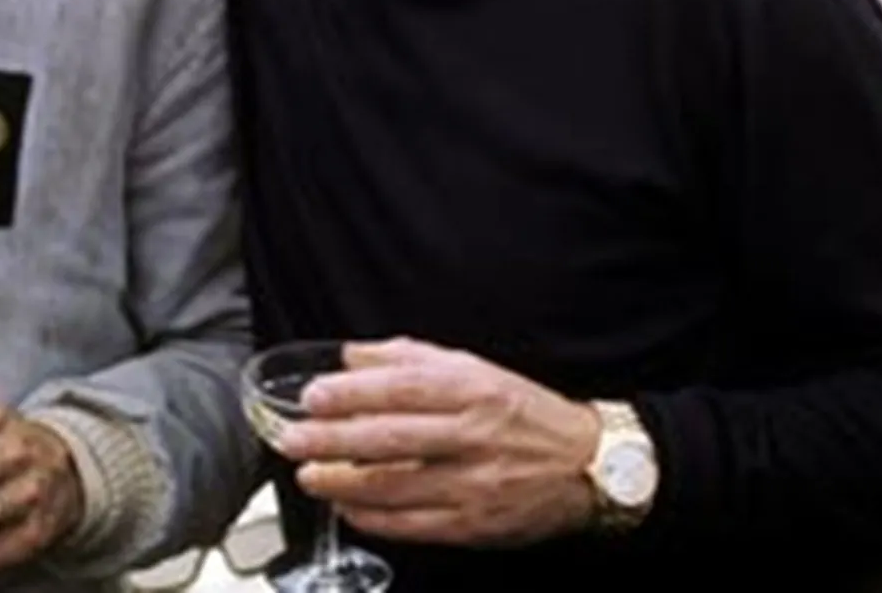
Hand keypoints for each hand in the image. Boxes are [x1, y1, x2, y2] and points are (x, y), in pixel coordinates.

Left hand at [278, 338, 601, 548]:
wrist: (588, 465)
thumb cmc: (525, 414)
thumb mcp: (474, 370)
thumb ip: (410, 359)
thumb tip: (352, 356)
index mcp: (473, 390)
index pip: (401, 389)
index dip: (351, 393)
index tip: (314, 396)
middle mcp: (474, 436)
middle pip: (390, 437)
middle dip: (332, 440)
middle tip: (294, 440)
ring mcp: (475, 484)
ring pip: (396, 486)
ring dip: (343, 482)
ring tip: (309, 476)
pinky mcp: (476, 524)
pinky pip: (414, 524)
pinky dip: (374, 518)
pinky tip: (348, 507)